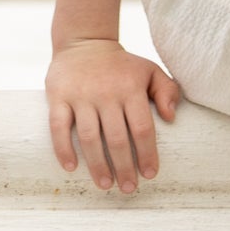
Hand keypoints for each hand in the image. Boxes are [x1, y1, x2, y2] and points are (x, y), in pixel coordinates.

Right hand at [46, 38, 180, 194]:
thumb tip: (171, 117)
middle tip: (128, 188)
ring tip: (105, 184)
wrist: (85, 41)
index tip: (150, 174)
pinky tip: (71, 168)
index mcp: (130, 87)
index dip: (147, 154)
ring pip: (89, 136)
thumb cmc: (122, 65)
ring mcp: (81, 95)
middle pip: (117, 138)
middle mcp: (106, 92)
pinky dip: (63, 148)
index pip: (142, 127)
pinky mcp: (58, 96)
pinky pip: (58, 126)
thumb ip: (167, 90)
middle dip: (124, 167)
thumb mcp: (149, 70)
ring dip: (97, 165)